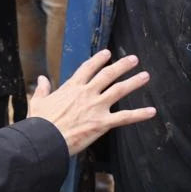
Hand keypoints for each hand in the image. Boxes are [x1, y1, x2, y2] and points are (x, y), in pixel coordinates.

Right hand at [27, 49, 154, 155]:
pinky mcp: (102, 123)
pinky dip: (139, 114)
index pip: (88, 68)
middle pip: (108, 74)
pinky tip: (152, 111)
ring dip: (134, 82)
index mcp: (71, 87)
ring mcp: (96, 107)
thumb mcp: (38, 102)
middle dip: (122, 65)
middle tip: (133, 59)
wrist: (45, 139)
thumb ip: (42, 89)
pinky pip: (125, 117)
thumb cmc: (40, 123)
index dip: (98, 59)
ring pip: (119, 90)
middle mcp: (87, 93)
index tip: (107, 53)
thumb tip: (41, 78)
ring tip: (145, 75)